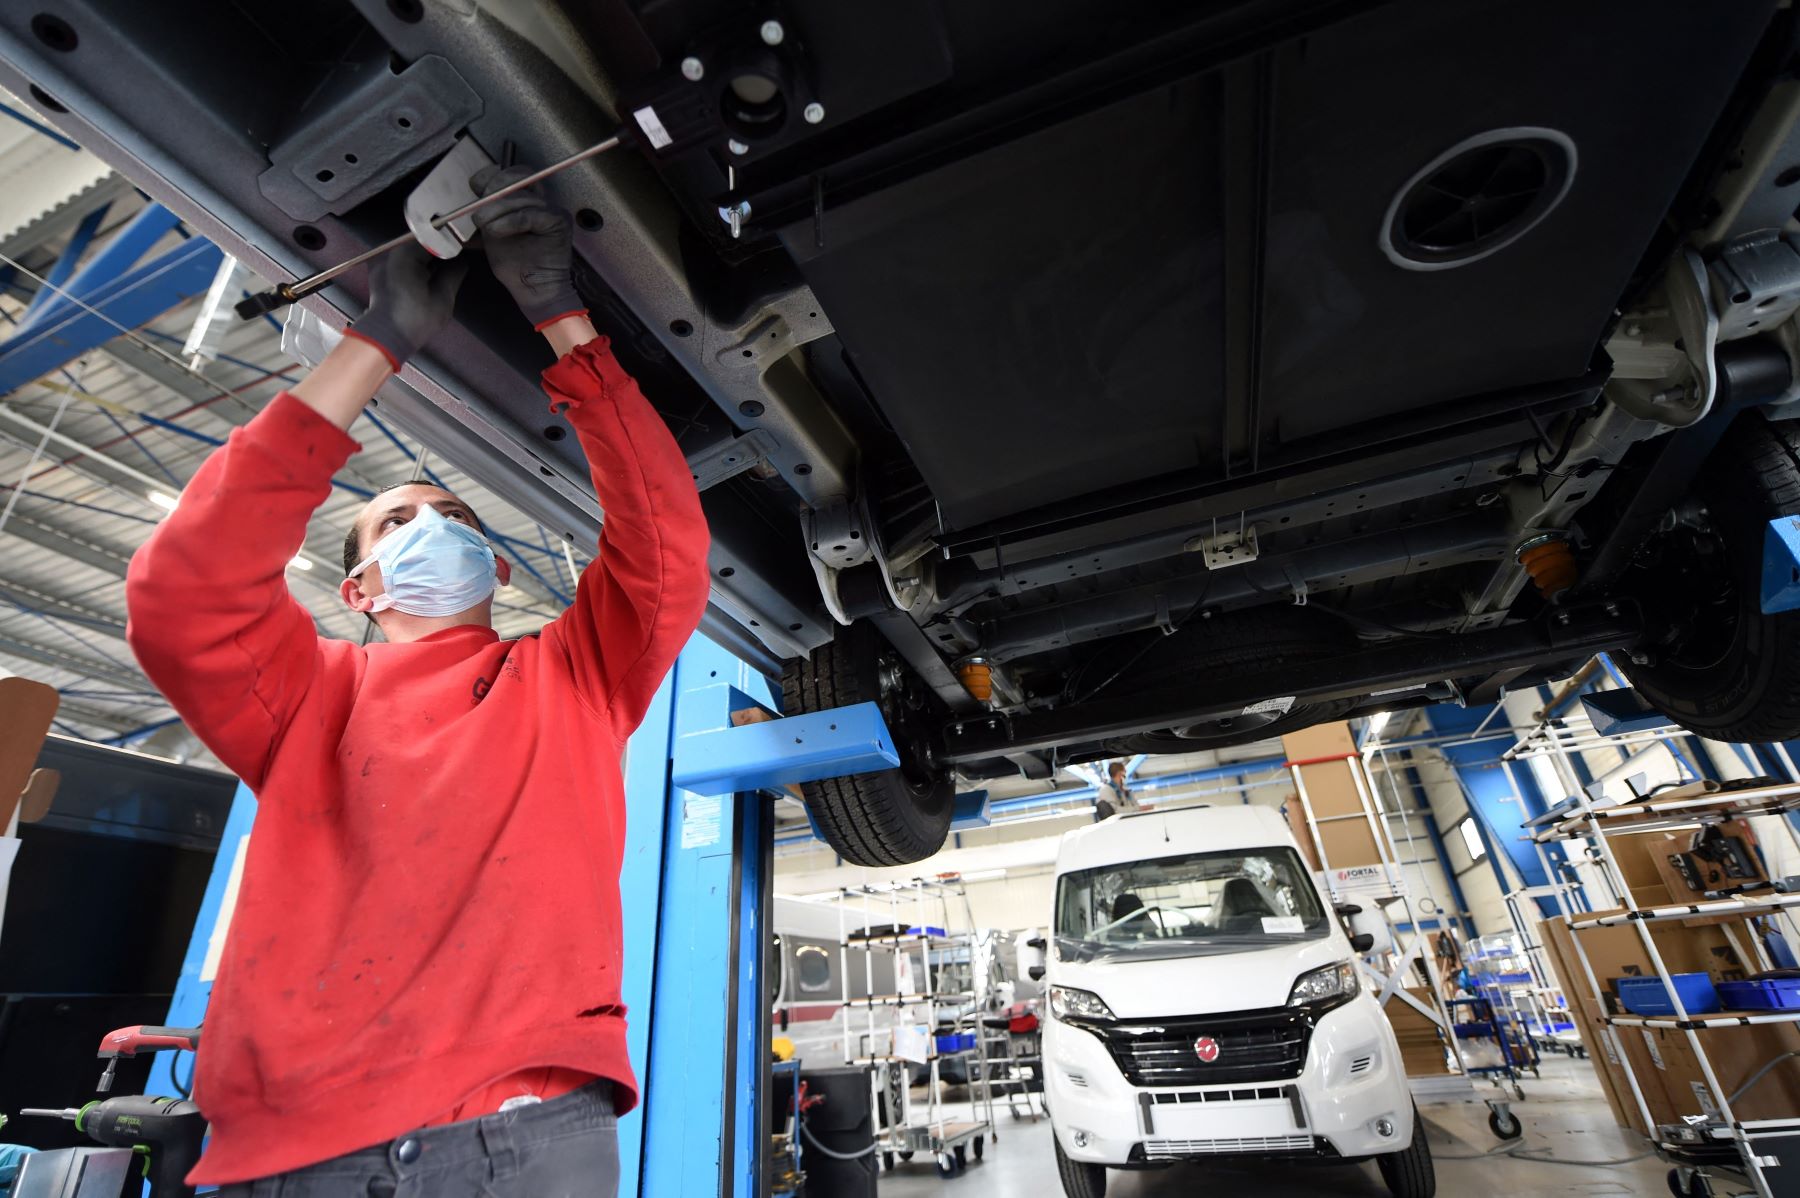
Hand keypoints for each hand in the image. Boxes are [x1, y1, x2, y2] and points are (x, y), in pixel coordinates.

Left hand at [346, 242, 467, 370]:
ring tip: (449, 260)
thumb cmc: (414, 321)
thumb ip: (454, 273)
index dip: (453, 240)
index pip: (435, 236)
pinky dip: (417, 261)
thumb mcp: (442, 298)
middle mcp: (390, 251)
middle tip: (461, 250)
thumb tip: (462, 261)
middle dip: (441, 245)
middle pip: (422, 239)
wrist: (385, 337)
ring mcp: (382, 260)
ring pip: (412, 248)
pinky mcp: (380, 270)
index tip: (467, 244)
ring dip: (430, 253)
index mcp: (404, 254)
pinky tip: (431, 269)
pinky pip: (403, 258)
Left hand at [470, 164, 584, 328]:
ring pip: (520, 197)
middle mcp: (539, 198)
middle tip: (479, 216)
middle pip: (514, 177)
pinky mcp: (558, 220)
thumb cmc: (513, 262)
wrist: (531, 288)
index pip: (506, 172)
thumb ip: (485, 209)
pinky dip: (511, 222)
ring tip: (488, 229)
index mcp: (523, 197)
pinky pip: (530, 214)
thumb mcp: (490, 229)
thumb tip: (471, 194)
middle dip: (492, 194)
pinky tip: (498, 232)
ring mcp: (551, 208)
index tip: (475, 192)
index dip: (488, 177)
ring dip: (498, 213)